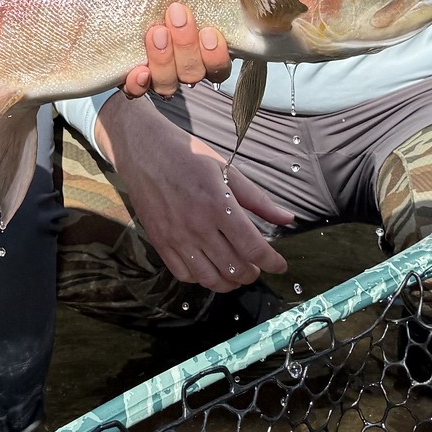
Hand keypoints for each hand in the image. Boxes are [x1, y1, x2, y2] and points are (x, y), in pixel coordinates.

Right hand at [101, 98, 291, 292]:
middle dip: (252, 274)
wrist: (143, 148)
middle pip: (234, 269)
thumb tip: (287, 218)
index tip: (280, 265)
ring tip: (236, 273)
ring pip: (210, 279)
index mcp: (219, 205)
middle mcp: (197, 226)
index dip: (272, 262)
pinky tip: (209, 267)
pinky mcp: (159, 242)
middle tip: (257, 267)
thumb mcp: (227, 170)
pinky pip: (184, 275)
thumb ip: (258, 199)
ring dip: (229, 282)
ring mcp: (176, 237)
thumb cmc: (187, 155)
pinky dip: (201, 278)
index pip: (253, 248)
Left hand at [121, 1, 232, 97]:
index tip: (209, 31)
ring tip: (156, 32)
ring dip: (163, 60)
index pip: (219, 67)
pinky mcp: (136, 79)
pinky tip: (137, 71)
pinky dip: (138, 85)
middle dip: (186, 45)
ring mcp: (161, 77)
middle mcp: (186, 69)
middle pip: (192, 73)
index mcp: (206, 54)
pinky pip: (137, 91)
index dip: (215, 55)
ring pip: (168, 84)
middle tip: (177, 14)